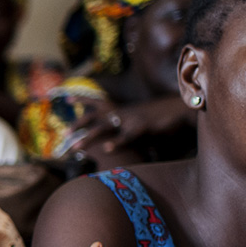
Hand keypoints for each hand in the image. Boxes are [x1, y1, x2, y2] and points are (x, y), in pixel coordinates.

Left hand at [69, 97, 189, 154]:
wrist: (182, 108)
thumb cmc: (160, 116)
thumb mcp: (138, 117)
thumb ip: (125, 123)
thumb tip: (113, 133)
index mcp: (121, 109)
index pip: (98, 101)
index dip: (82, 98)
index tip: (66, 97)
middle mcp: (123, 112)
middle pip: (95, 116)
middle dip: (79, 124)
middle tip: (64, 133)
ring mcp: (132, 119)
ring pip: (105, 128)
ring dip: (89, 137)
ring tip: (76, 147)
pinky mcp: (143, 128)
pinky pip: (127, 137)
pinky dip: (116, 143)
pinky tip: (106, 149)